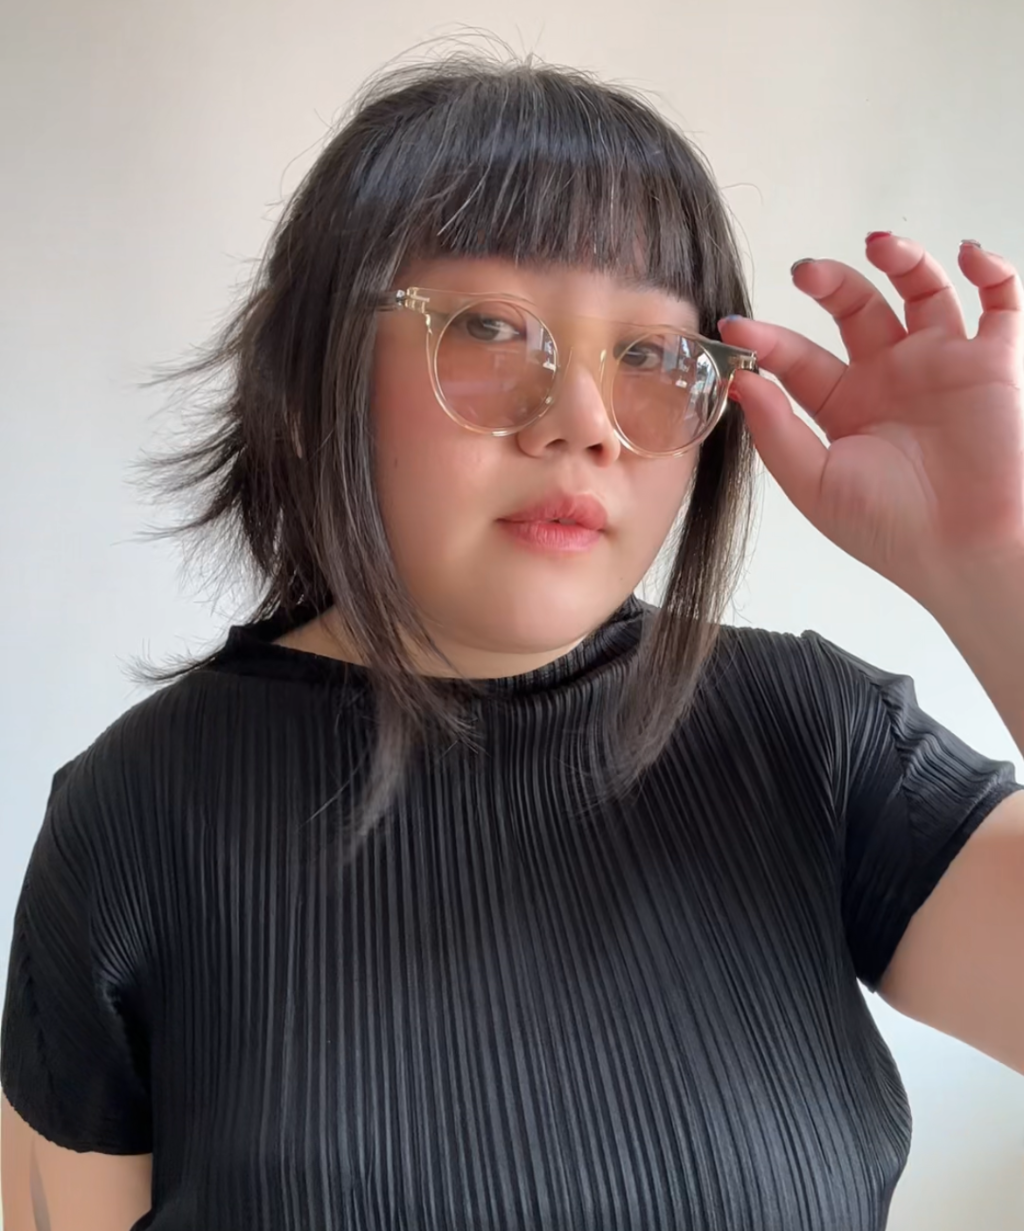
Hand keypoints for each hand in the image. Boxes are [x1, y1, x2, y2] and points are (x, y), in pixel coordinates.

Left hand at [718, 235, 1023, 609]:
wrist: (960, 551)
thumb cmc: (887, 528)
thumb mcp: (813, 482)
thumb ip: (776, 430)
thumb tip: (740, 381)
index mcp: (843, 406)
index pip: (798, 357)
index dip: (766, 340)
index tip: (735, 328)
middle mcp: (889, 378)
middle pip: (856, 308)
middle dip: (831, 283)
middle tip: (805, 272)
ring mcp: (939, 366)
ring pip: (922, 289)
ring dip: (903, 259)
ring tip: (879, 246)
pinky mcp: (990, 364)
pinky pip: (1000, 303)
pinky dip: (992, 271)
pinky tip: (968, 256)